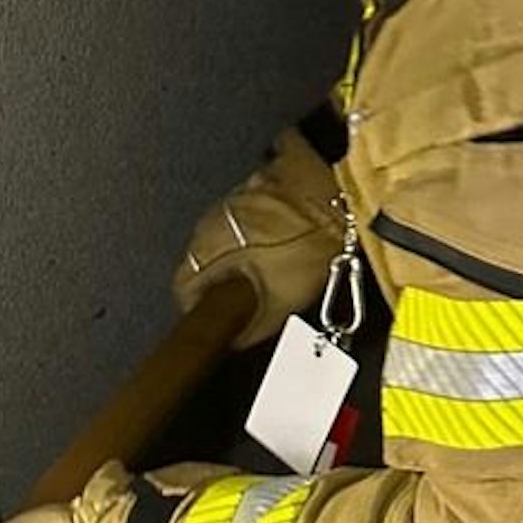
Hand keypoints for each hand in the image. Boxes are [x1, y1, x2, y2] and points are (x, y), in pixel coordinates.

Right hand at [173, 127, 345, 349]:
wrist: (339, 198)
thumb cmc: (306, 247)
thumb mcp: (280, 304)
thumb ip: (249, 330)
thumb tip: (235, 341)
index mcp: (204, 252)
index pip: (183, 291)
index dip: (200, 310)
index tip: (220, 319)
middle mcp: (208, 223)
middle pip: (202, 262)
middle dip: (223, 278)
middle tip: (253, 292)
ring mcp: (230, 198)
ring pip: (224, 235)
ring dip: (241, 250)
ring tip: (275, 261)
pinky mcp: (255, 180)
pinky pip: (248, 210)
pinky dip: (259, 223)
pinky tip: (285, 232)